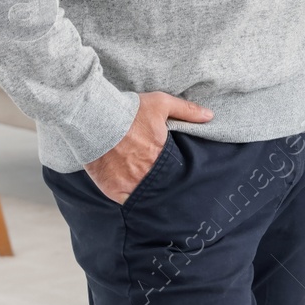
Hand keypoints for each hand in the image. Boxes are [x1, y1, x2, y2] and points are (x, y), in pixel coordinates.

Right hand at [84, 91, 211, 203]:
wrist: (94, 118)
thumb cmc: (129, 111)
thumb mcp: (161, 104)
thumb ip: (187, 111)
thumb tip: (210, 116)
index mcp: (162, 154)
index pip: (177, 170)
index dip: (177, 171)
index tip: (176, 172)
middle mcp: (148, 172)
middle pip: (162, 184)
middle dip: (164, 184)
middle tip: (162, 181)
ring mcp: (130, 183)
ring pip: (145, 195)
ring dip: (148, 192)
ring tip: (148, 189)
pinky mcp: (112, 189)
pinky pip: (125, 201)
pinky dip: (129, 199)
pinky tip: (133, 195)